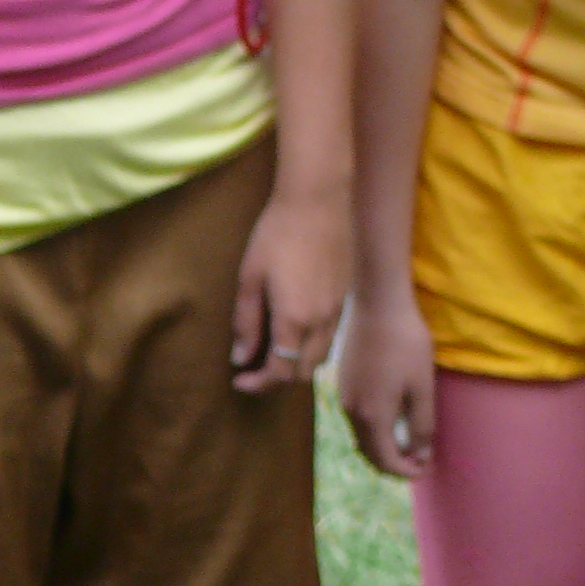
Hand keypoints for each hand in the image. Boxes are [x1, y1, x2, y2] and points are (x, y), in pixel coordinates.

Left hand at [229, 182, 349, 395]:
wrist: (319, 201)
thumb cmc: (277, 234)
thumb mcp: (250, 277)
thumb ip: (246, 322)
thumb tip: (241, 357)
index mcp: (294, 319)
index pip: (280, 372)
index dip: (258, 384)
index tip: (239, 381)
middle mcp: (321, 322)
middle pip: (303, 372)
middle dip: (277, 379)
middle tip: (252, 370)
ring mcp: (337, 311)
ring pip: (320, 357)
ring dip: (296, 364)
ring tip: (270, 352)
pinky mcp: (345, 298)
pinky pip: (329, 338)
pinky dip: (310, 347)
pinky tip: (292, 331)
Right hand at [337, 282, 439, 478]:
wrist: (378, 305)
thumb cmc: (406, 344)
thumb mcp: (422, 387)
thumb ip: (422, 425)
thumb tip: (420, 454)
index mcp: (372, 416)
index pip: (387, 460)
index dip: (407, 471)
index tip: (426, 467)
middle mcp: (351, 411)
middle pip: (369, 453)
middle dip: (393, 462)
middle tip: (418, 459)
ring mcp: (343, 396)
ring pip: (361, 436)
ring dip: (382, 446)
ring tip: (407, 440)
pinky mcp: (342, 382)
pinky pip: (356, 418)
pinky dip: (373, 429)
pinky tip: (391, 416)